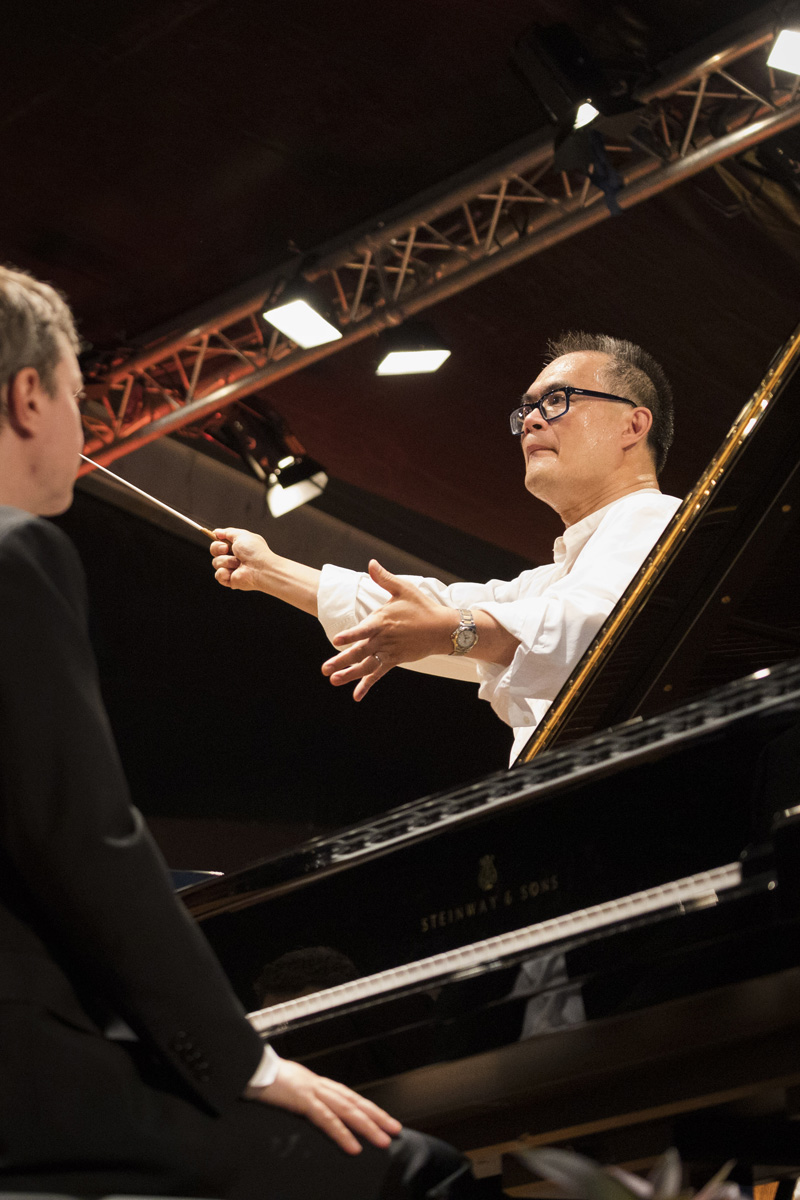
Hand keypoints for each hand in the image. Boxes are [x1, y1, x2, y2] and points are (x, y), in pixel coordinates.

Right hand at [210, 527, 272, 590]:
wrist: (261, 569)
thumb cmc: (255, 552)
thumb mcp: (241, 535)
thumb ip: (228, 532)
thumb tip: (217, 532)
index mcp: (237, 546)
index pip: (220, 541)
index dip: (217, 540)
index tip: (218, 537)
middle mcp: (234, 556)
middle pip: (214, 551)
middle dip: (218, 548)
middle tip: (226, 549)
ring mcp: (231, 568)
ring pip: (216, 562)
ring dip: (226, 561)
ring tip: (238, 563)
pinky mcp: (230, 580)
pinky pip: (218, 575)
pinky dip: (224, 573)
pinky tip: (234, 572)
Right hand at [246, 1058, 401, 1154]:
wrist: (245, 1064)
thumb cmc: (261, 1077)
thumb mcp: (285, 1088)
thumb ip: (300, 1097)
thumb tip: (310, 1108)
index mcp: (315, 1082)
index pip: (348, 1096)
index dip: (368, 1108)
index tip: (383, 1119)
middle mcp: (318, 1084)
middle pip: (354, 1101)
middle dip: (377, 1117)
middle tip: (396, 1130)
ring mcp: (311, 1090)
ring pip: (347, 1110)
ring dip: (367, 1126)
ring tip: (383, 1140)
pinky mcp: (301, 1099)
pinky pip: (325, 1119)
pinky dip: (342, 1133)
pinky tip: (353, 1146)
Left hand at [321, 560, 455, 699]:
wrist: (442, 629)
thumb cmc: (421, 607)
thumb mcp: (403, 589)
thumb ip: (384, 579)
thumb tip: (371, 562)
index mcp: (383, 621)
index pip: (364, 629)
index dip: (350, 635)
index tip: (336, 640)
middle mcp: (384, 639)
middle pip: (360, 651)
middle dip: (341, 661)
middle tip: (325, 669)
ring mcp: (389, 651)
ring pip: (366, 665)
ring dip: (349, 674)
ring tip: (333, 680)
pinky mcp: (395, 660)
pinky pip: (378, 674)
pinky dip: (367, 684)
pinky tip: (356, 695)